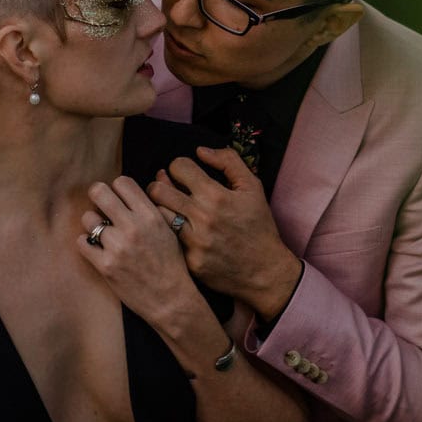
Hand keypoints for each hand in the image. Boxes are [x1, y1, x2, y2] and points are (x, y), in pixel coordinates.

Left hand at [77, 173, 192, 326]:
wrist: (170, 300)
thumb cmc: (172, 266)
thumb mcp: (169, 231)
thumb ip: (152, 210)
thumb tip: (134, 193)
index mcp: (151, 216)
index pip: (122, 182)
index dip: (116, 189)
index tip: (117, 199)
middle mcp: (133, 227)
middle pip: (99, 192)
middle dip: (97, 197)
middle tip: (100, 208)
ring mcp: (117, 246)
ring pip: (87, 218)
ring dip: (92, 225)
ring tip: (102, 235)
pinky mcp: (105, 266)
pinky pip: (82, 242)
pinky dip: (87, 245)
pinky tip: (97, 250)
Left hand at [147, 145, 301, 318]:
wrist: (265, 271)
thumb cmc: (258, 226)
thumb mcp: (253, 188)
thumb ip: (229, 162)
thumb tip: (200, 151)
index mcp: (216, 196)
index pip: (178, 167)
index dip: (178, 167)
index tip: (183, 175)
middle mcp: (202, 218)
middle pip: (158, 190)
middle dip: (160, 185)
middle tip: (165, 189)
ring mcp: (194, 242)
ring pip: (156, 216)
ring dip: (159, 209)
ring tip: (166, 208)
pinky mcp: (189, 261)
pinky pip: (167, 241)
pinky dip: (168, 234)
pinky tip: (174, 232)